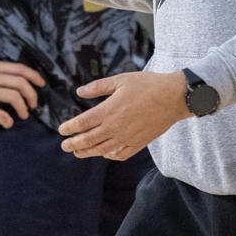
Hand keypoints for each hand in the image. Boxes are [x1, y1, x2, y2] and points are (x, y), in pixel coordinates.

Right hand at [0, 33, 45, 126]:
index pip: (20, 69)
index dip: (35, 77)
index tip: (41, 84)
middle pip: (22, 84)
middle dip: (32, 96)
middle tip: (33, 106)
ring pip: (14, 98)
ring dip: (23, 108)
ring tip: (23, 115)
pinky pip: (0, 113)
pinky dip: (7, 120)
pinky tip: (7, 123)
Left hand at [58, 71, 191, 159]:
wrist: (174, 97)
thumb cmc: (147, 85)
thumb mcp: (120, 80)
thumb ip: (98, 87)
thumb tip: (79, 91)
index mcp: (108, 110)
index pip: (82, 123)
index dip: (69, 128)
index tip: (61, 130)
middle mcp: (115, 127)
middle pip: (88, 140)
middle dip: (73, 144)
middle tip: (64, 146)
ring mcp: (127, 138)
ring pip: (102, 150)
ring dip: (87, 152)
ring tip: (78, 152)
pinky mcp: (139, 143)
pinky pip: (120, 154)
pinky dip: (109, 155)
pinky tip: (105, 153)